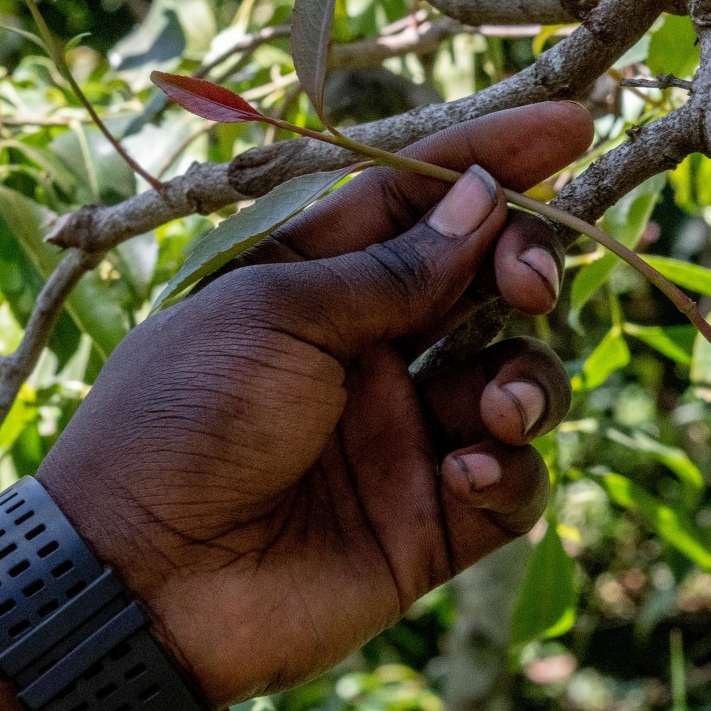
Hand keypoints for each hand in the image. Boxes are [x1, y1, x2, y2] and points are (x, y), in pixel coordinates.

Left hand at [39, 101, 594, 705]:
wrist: (136, 583)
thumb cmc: (181, 421)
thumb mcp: (276, 314)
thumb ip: (393, 269)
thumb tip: (482, 200)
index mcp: (315, 282)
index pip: (420, 203)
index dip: (494, 161)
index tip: (574, 126)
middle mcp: (368, 351)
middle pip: (484, 283)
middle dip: (525, 267)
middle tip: (527, 284)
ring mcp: (403, 437)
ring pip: (516, 379)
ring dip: (527, 378)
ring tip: (492, 403)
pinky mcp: (429, 523)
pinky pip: (511, 482)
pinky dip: (509, 468)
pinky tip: (465, 470)